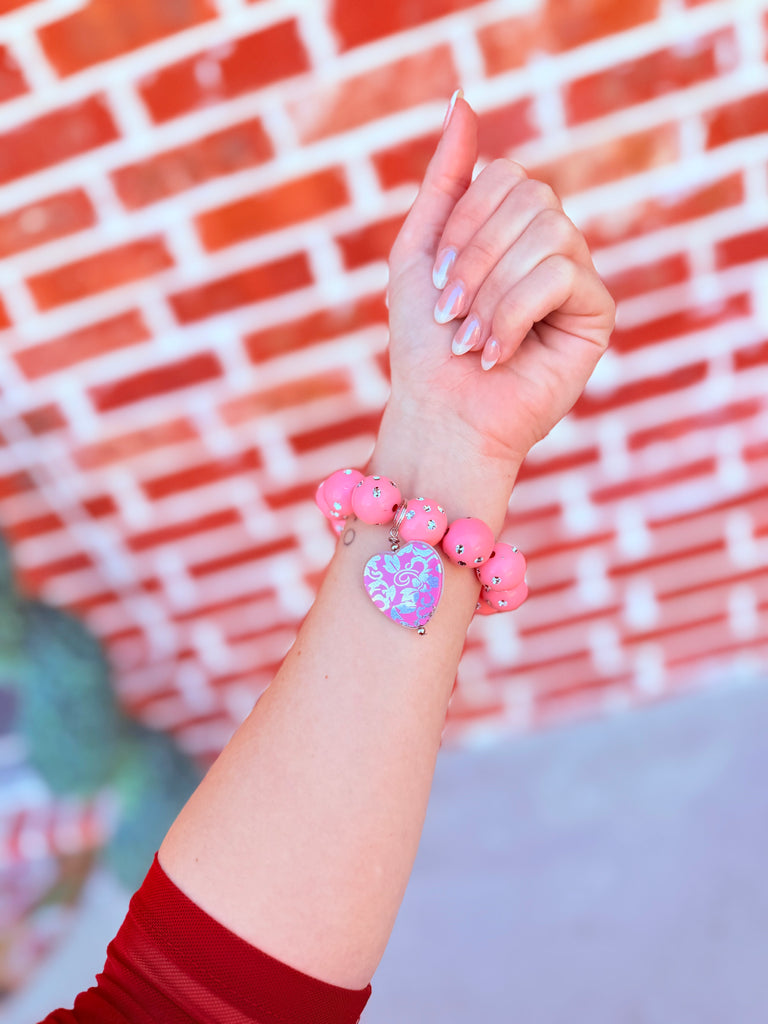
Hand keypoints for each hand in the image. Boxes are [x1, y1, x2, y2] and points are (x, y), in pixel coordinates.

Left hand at [381, 95, 614, 485]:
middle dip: (475, 259)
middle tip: (450, 316)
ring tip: (471, 341)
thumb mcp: (418, 249)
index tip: (435, 283)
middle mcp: (551, 245)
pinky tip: (499, 355)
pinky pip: (562, 273)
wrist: (438, 413)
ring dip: (491, 291)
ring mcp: (577, 277)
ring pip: (549, 232)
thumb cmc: (424, 343)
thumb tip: (462, 100)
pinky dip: (515, 313)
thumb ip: (444, 179)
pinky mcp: (597, 314)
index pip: (507, 175)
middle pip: (531, 195)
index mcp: (511, 228)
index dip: (463, 224)